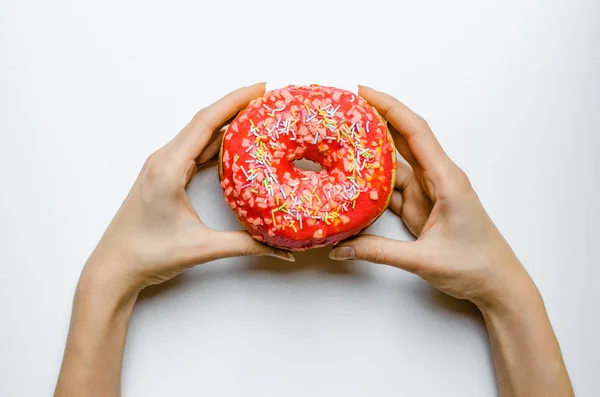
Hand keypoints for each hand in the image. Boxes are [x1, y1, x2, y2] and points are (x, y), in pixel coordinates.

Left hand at [84, 83, 293, 294]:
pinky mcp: (164, 175)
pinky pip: (193, 149)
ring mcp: (162, 166)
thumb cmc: (149, 254)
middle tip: (269, 100)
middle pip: (205, 121)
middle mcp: (164, 159)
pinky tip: (234, 144)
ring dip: (226, 123)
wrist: (114, 267)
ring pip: (199, 135)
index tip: (262, 88)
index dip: (236, 100)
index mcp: (168, 167)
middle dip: (237, 106)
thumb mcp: (202, 248)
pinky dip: (216, 142)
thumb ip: (245, 245)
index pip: (206, 121)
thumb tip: (281, 249)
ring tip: (257, 117)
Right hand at [329, 86, 533, 308]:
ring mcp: (429, 194)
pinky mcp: (422, 208)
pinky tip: (355, 178)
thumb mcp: (424, 259)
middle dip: (377, 120)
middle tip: (345, 109)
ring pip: (396, 165)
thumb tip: (340, 248)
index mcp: (446, 179)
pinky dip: (374, 183)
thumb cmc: (475, 266)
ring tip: (342, 139)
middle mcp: (438, 179)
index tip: (363, 92)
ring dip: (372, 152)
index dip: (389, 108)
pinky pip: (393, 188)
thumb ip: (379, 251)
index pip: (415, 132)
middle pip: (404, 140)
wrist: (498, 285)